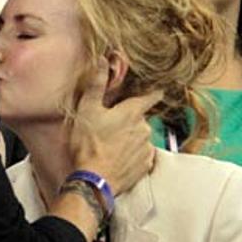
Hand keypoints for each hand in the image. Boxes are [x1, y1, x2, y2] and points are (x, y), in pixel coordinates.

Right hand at [68, 60, 159, 195]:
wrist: (93, 180)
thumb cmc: (88, 144)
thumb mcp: (86, 110)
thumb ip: (96, 84)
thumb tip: (103, 60)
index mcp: (132, 112)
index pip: (151, 96)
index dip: (152, 91)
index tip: (155, 89)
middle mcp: (145, 128)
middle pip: (141, 119)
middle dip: (129, 120)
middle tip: (111, 126)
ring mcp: (146, 148)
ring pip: (141, 137)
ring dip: (130, 138)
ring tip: (110, 146)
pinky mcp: (144, 167)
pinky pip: (141, 156)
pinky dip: (132, 156)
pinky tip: (117, 159)